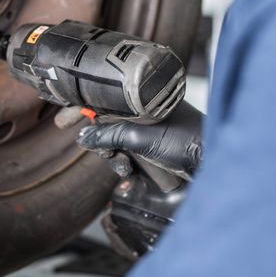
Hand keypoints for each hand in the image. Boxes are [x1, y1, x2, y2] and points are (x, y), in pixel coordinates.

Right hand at [77, 102, 203, 179]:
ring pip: (118, 143)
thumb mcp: (141, 137)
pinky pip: (131, 155)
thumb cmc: (187, 140)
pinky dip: (128, 166)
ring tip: (125, 166)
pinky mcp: (154, 149)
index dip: (82, 108)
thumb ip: (110, 134)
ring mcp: (150, 131)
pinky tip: (131, 178)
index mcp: (142, 98)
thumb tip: (85, 136)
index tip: (64, 120)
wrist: (211, 162)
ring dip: (116, 158)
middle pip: (108, 123)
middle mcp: (145, 112)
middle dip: (103, 142)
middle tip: (106, 154)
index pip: (105, 98)